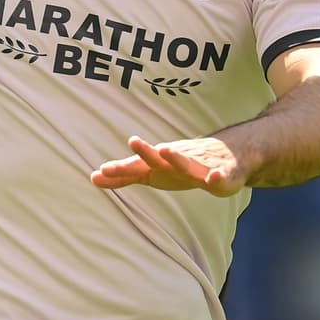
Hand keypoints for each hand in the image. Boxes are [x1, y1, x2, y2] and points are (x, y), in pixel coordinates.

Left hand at [91, 135, 246, 195]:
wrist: (226, 154)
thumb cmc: (180, 164)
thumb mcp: (151, 172)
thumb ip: (124, 176)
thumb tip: (93, 178)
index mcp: (160, 165)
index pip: (136, 167)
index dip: (121, 169)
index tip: (102, 169)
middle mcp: (176, 162)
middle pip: (158, 158)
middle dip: (146, 152)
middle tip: (133, 141)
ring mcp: (200, 167)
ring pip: (187, 163)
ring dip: (176, 157)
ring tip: (165, 150)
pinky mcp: (223, 175)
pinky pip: (221, 178)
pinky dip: (217, 177)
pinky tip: (214, 177)